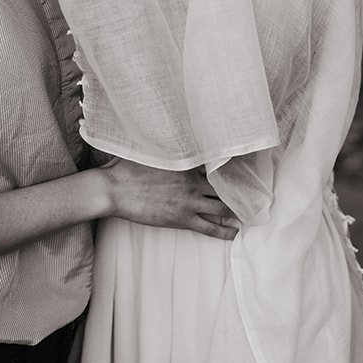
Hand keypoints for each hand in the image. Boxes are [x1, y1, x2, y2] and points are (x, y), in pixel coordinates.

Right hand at [98, 157, 239, 240]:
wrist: (115, 190)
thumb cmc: (126, 168)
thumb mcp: (147, 149)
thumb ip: (163, 144)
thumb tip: (168, 131)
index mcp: (185, 162)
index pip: (214, 163)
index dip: (228, 166)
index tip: (239, 167)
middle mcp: (192, 182)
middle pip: (223, 187)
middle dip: (236, 190)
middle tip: (247, 193)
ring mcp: (189, 202)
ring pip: (221, 207)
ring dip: (235, 210)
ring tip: (245, 212)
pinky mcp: (182, 219)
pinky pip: (209, 227)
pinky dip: (224, 231)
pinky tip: (234, 232)